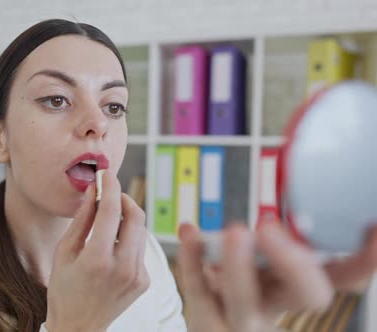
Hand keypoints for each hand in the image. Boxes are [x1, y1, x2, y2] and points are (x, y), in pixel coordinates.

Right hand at [46, 170, 149, 331]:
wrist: (79, 326)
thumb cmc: (64, 289)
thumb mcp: (64, 252)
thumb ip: (81, 220)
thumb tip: (92, 191)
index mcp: (97, 260)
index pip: (112, 211)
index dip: (110, 186)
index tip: (106, 173)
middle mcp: (122, 267)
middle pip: (136, 216)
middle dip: (124, 198)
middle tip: (110, 192)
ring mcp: (137, 276)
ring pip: (142, 230)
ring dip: (128, 216)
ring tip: (109, 218)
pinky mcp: (144, 281)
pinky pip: (140, 248)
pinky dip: (129, 238)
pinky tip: (113, 245)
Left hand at [176, 221, 376, 331]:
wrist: (215, 320)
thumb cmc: (248, 281)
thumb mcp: (271, 258)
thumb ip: (282, 229)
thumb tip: (292, 155)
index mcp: (301, 285)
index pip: (346, 277)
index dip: (363, 259)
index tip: (370, 228)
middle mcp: (279, 302)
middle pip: (304, 295)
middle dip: (296, 263)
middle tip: (273, 227)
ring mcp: (242, 316)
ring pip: (247, 302)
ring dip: (241, 267)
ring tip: (236, 232)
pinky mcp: (206, 317)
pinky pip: (199, 292)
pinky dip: (192, 261)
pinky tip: (189, 232)